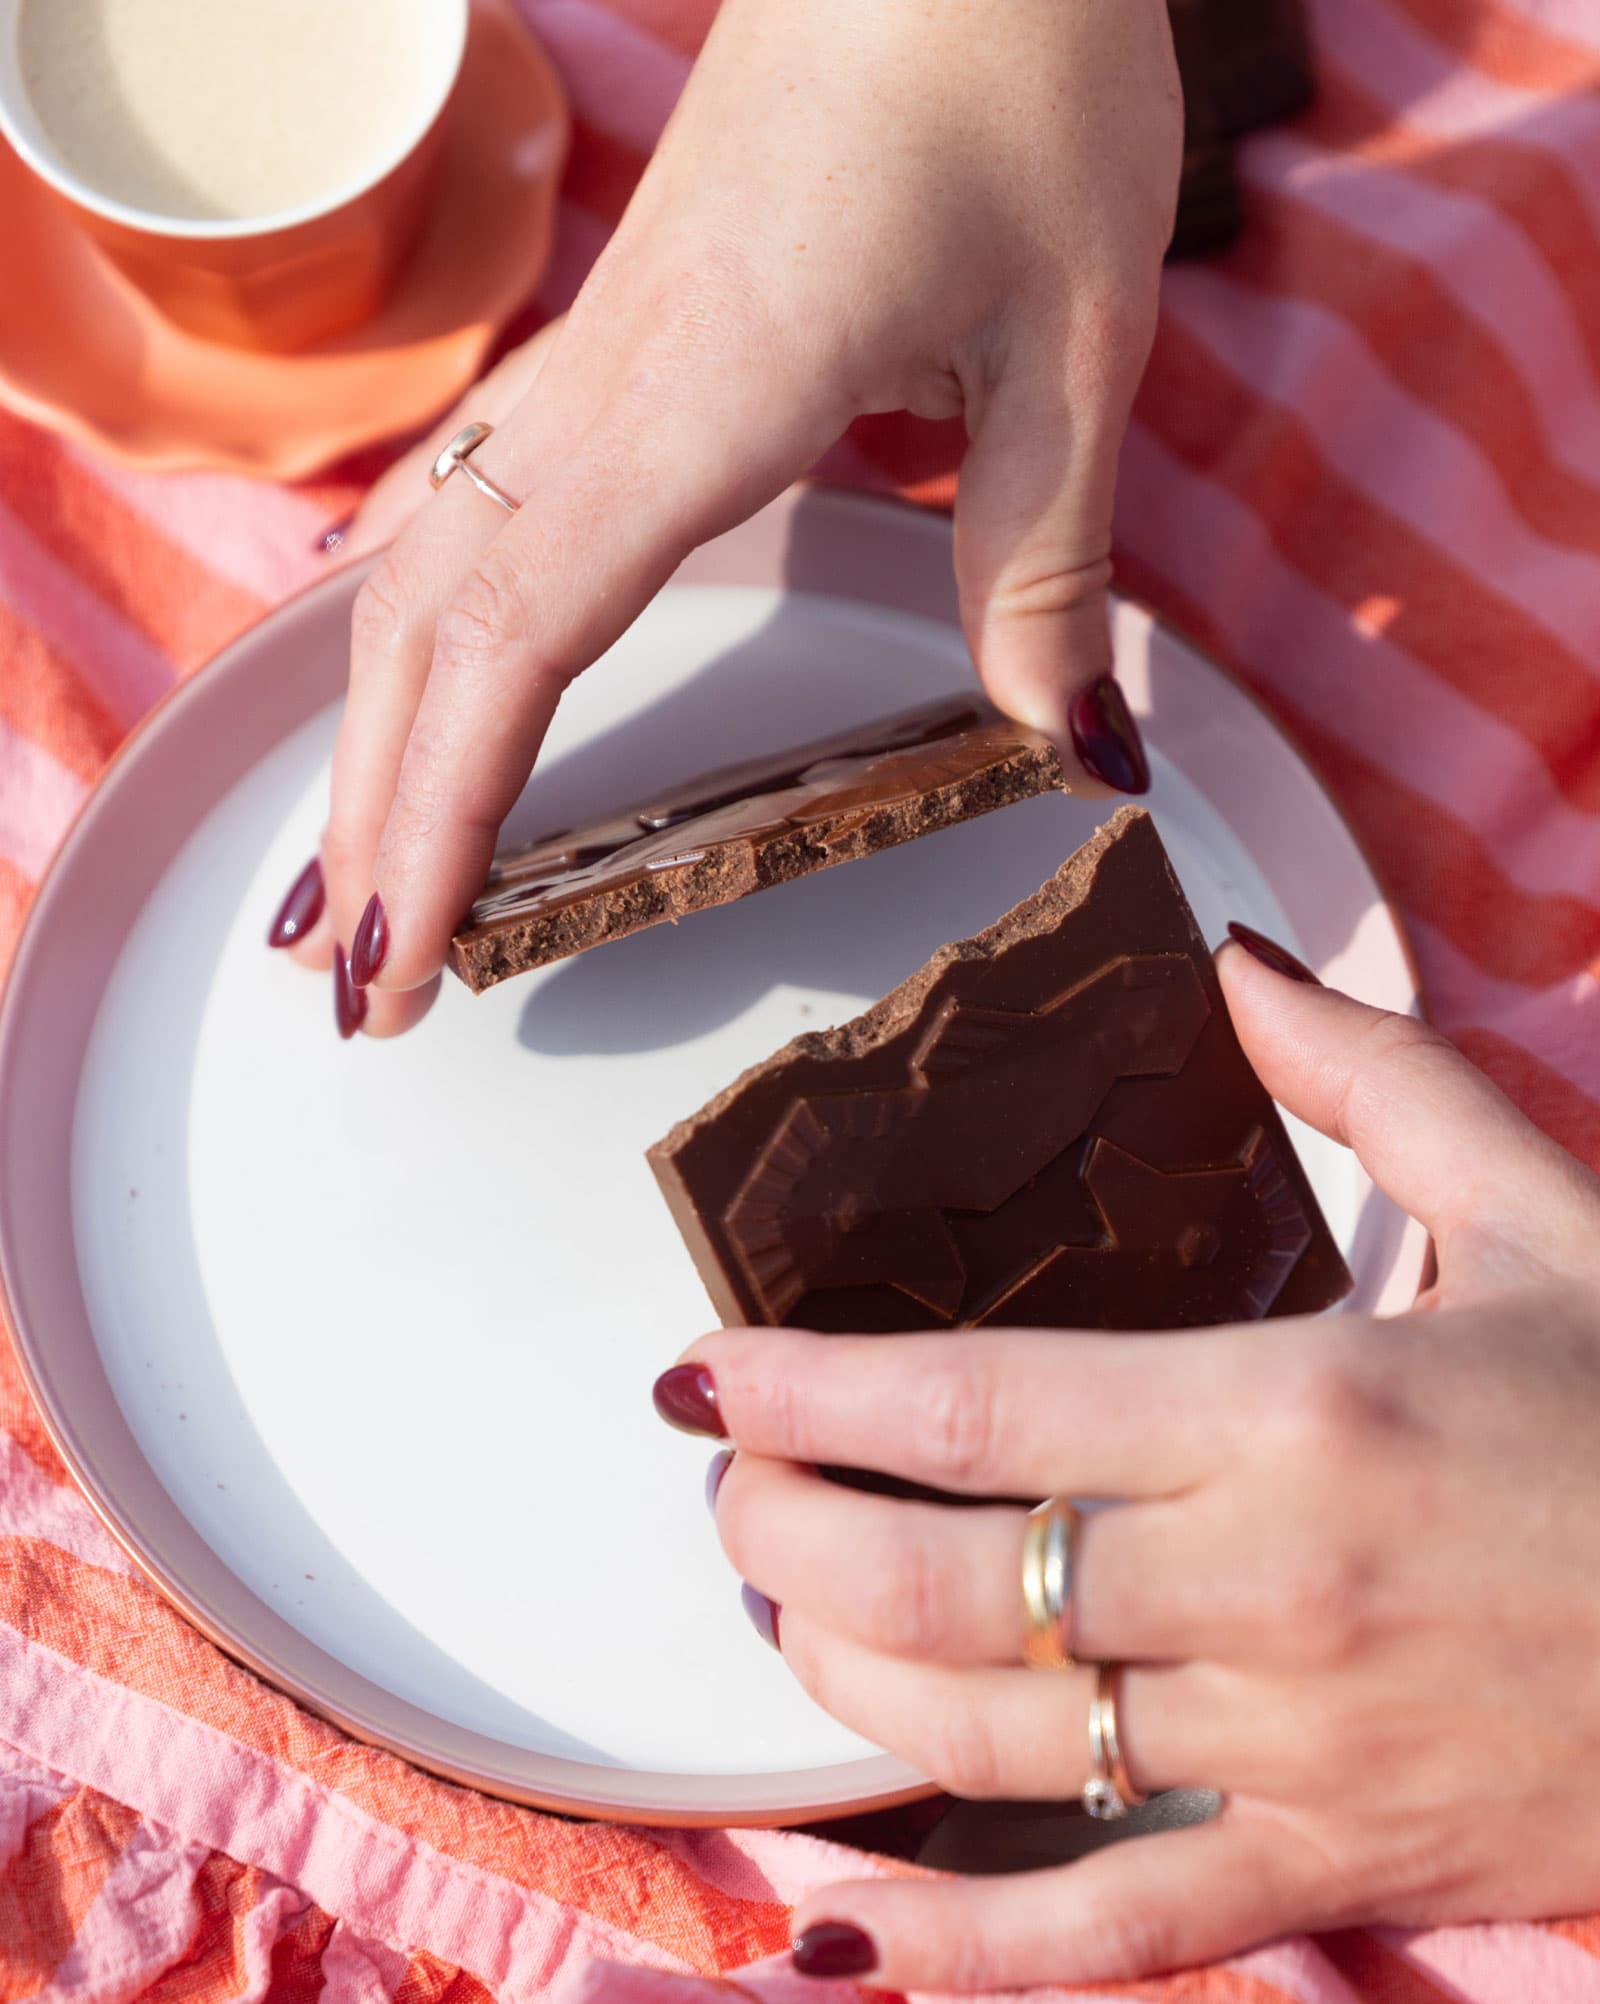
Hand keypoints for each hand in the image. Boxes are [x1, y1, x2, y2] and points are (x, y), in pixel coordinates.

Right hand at [278, 0, 1181, 1032]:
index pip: (517, 640)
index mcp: (701, 395)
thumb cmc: (1012, 74)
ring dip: (363, 734)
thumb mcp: (1078, 336)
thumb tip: (1073, 749)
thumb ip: (1050, 561)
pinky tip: (389, 688)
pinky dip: (406, 629)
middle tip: (354, 988)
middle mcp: (606, 386)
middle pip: (423, 626)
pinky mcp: (615, 346)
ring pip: (414, 568)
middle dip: (372, 816)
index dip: (444, 813)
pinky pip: (464, 508)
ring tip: (345, 885)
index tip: (406, 955)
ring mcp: (592, 361)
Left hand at [663, 940, 1599, 1989]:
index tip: (707, 1374)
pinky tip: (838, 1944)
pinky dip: (963, 1954)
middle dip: (787, 1531)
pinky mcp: (1345, 1872)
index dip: (808, 1393)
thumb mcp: (1554, 1205)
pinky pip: (1115, 1936)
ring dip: (837, 1681)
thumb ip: (1372, 1073)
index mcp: (1303, 1409)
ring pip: (989, 1743)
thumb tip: (1232, 956)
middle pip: (937, 1583)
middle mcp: (1268, 1589)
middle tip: (732, 1480)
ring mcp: (1297, 1753)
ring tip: (775, 1607)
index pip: (974, 1407)